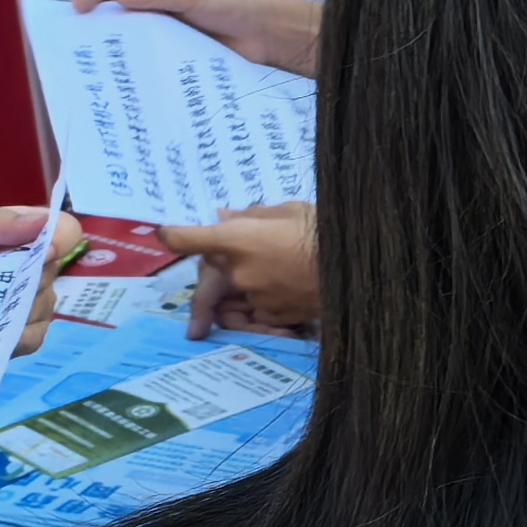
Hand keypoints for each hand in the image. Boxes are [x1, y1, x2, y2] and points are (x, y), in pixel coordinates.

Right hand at [73, 0, 321, 76]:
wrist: (265, 37)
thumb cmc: (232, 6)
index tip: (77, 10)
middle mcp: (152, 9)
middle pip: (114, 15)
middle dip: (92, 26)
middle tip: (72, 45)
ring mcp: (161, 35)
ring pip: (128, 41)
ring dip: (111, 53)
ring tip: (90, 70)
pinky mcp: (172, 58)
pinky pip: (147, 63)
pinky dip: (134, 71)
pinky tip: (122, 85)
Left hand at [158, 202, 320, 336]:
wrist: (362, 269)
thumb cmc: (326, 230)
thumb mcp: (290, 210)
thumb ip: (252, 215)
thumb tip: (224, 217)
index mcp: (238, 240)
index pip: (188, 239)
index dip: (172, 236)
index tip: (164, 235)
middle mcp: (239, 272)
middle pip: (212, 271)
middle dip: (218, 264)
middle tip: (237, 254)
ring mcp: (256, 298)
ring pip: (237, 291)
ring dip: (244, 282)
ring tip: (275, 271)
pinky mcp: (276, 315)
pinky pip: (259, 306)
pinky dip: (266, 298)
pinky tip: (289, 286)